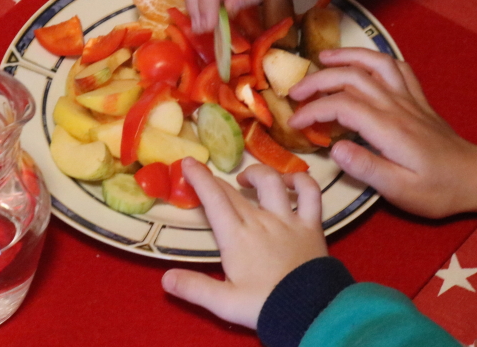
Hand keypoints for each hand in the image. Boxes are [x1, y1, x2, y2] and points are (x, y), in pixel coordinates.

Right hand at [162, 159, 326, 328]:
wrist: (310, 313)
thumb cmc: (265, 306)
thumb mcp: (224, 302)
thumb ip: (194, 287)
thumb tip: (165, 278)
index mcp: (236, 236)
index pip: (214, 198)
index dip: (200, 177)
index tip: (188, 162)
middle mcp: (260, 220)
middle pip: (234, 192)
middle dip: (216, 180)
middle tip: (206, 179)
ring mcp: (288, 220)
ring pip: (271, 182)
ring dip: (256, 174)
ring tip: (246, 179)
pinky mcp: (311, 225)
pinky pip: (310, 194)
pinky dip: (301, 181)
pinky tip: (290, 182)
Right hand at [288, 48, 476, 217]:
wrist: (475, 178)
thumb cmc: (437, 189)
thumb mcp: (399, 190)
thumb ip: (366, 167)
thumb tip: (334, 148)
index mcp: (388, 128)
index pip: (341, 106)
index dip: (313, 110)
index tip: (294, 123)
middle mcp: (396, 106)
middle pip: (351, 78)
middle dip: (318, 80)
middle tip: (294, 92)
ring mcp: (408, 99)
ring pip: (374, 63)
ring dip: (346, 57)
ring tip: (322, 58)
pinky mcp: (417, 99)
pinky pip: (397, 68)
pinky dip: (376, 59)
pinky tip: (363, 63)